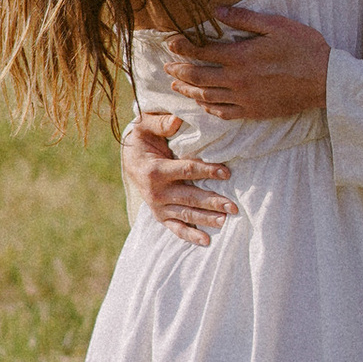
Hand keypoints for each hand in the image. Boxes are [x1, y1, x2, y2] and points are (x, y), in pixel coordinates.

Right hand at [121, 108, 234, 244]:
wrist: (129, 159)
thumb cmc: (143, 138)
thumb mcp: (146, 125)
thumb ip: (160, 123)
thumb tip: (177, 120)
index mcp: (154, 171)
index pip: (186, 171)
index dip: (207, 171)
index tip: (227, 173)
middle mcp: (156, 192)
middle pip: (189, 197)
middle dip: (212, 202)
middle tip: (233, 207)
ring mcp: (158, 206)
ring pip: (186, 214)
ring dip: (206, 219)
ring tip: (225, 221)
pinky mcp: (160, 215)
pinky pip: (176, 227)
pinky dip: (190, 235)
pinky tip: (207, 241)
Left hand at [151, 6, 332, 121]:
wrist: (325, 80)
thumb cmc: (303, 48)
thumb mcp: (275, 24)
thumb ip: (243, 18)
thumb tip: (217, 10)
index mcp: (240, 56)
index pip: (200, 52)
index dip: (182, 47)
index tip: (171, 43)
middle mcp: (237, 80)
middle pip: (198, 76)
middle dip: (179, 69)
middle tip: (167, 65)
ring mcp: (244, 98)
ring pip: (206, 96)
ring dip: (188, 89)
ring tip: (176, 83)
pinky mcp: (253, 111)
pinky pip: (224, 113)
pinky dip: (209, 108)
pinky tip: (203, 104)